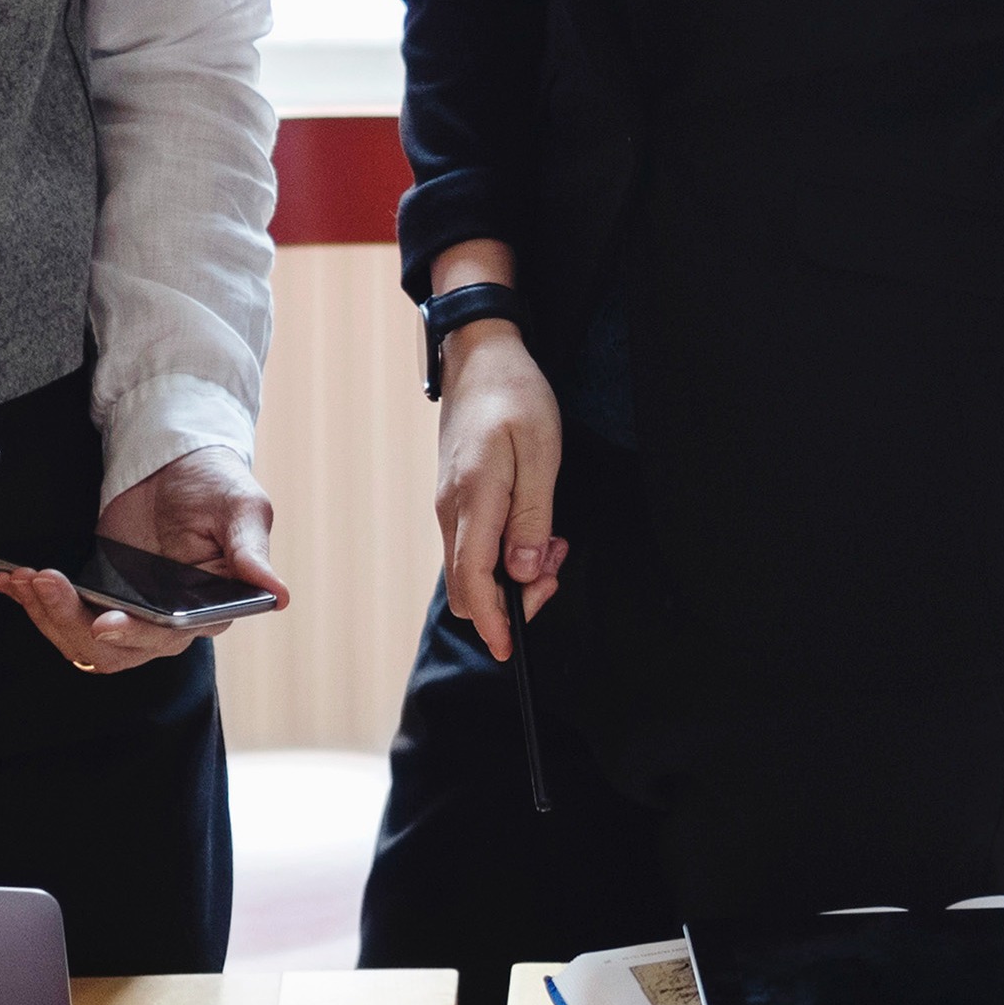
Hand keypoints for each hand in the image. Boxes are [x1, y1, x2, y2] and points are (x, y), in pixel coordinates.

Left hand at [0, 445, 287, 672]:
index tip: (103, 621)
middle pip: (114, 650)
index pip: (167, 637)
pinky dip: (33, 602)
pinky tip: (9, 581)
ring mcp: (128, 610)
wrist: (175, 458)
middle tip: (44, 582)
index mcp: (208, 608)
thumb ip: (250, 552)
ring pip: (81, 641)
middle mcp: (167, 621)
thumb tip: (278, 595)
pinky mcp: (97, 593)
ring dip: (47, 615)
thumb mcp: (241, 507)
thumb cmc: (216, 480)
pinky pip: (62, 616)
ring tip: (23, 578)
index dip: (133, 635)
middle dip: (71, 621)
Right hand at [426, 266, 564, 659]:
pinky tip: (534, 531)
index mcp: (473, 499)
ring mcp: (448, 504)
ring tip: (554, 544)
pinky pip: (473, 544)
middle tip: (555, 571)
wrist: (480, 355)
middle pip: (467, 586)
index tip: (512, 649)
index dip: (492, 621)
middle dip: (511, 601)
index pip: (472, 580)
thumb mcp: (541, 453)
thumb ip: (532, 517)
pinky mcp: (455, 498)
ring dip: (512, 574)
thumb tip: (522, 573)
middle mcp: (450, 509)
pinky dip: (503, 553)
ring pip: (471, 567)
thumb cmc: (515, 396)